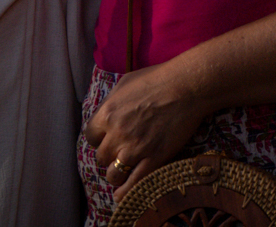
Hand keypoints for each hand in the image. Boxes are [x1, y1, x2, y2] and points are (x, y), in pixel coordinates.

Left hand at [84, 63, 205, 194]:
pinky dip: (126, 192)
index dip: (98, 139)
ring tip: (121, 172)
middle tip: (117, 154)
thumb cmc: (157, 79)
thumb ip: (112, 101)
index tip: (106, 139)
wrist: (185, 87)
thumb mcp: (125, 84)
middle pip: (101, 157)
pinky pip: (134, 183)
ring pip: (113, 174)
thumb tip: (107, 112)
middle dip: (107, 156)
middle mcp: (116, 133)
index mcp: (107, 113)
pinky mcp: (153, 159)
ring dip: (115, 174)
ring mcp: (134, 148)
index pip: (90, 136)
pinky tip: (123, 196)